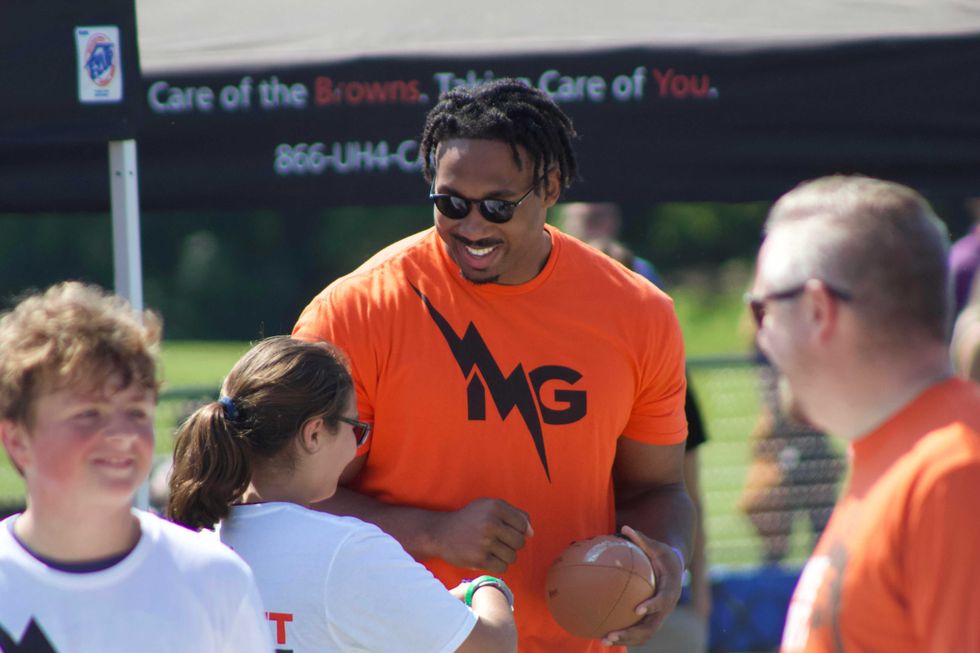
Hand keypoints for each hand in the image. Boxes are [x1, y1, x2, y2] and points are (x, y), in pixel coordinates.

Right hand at [430, 498, 533, 573]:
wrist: (442, 533)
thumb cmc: (471, 519)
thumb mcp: (490, 507)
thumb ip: (515, 514)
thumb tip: (531, 533)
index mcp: (495, 506)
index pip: (523, 524)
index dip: (519, 530)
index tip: (507, 531)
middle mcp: (490, 522)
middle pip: (520, 542)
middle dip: (512, 544)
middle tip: (499, 542)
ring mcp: (484, 542)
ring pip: (512, 556)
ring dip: (505, 556)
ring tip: (493, 550)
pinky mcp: (479, 559)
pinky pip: (503, 567)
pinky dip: (498, 565)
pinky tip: (488, 558)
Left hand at [600, 525, 683, 646]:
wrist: (675, 569)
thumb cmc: (663, 555)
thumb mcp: (656, 546)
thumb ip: (642, 539)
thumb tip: (625, 527)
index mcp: (670, 589)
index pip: (663, 600)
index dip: (652, 606)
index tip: (637, 609)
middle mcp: (666, 607)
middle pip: (652, 626)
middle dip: (633, 633)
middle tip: (612, 634)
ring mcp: (660, 616)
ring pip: (645, 634)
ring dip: (626, 639)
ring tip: (604, 640)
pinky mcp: (653, 620)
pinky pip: (640, 631)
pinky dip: (625, 636)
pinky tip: (605, 635)